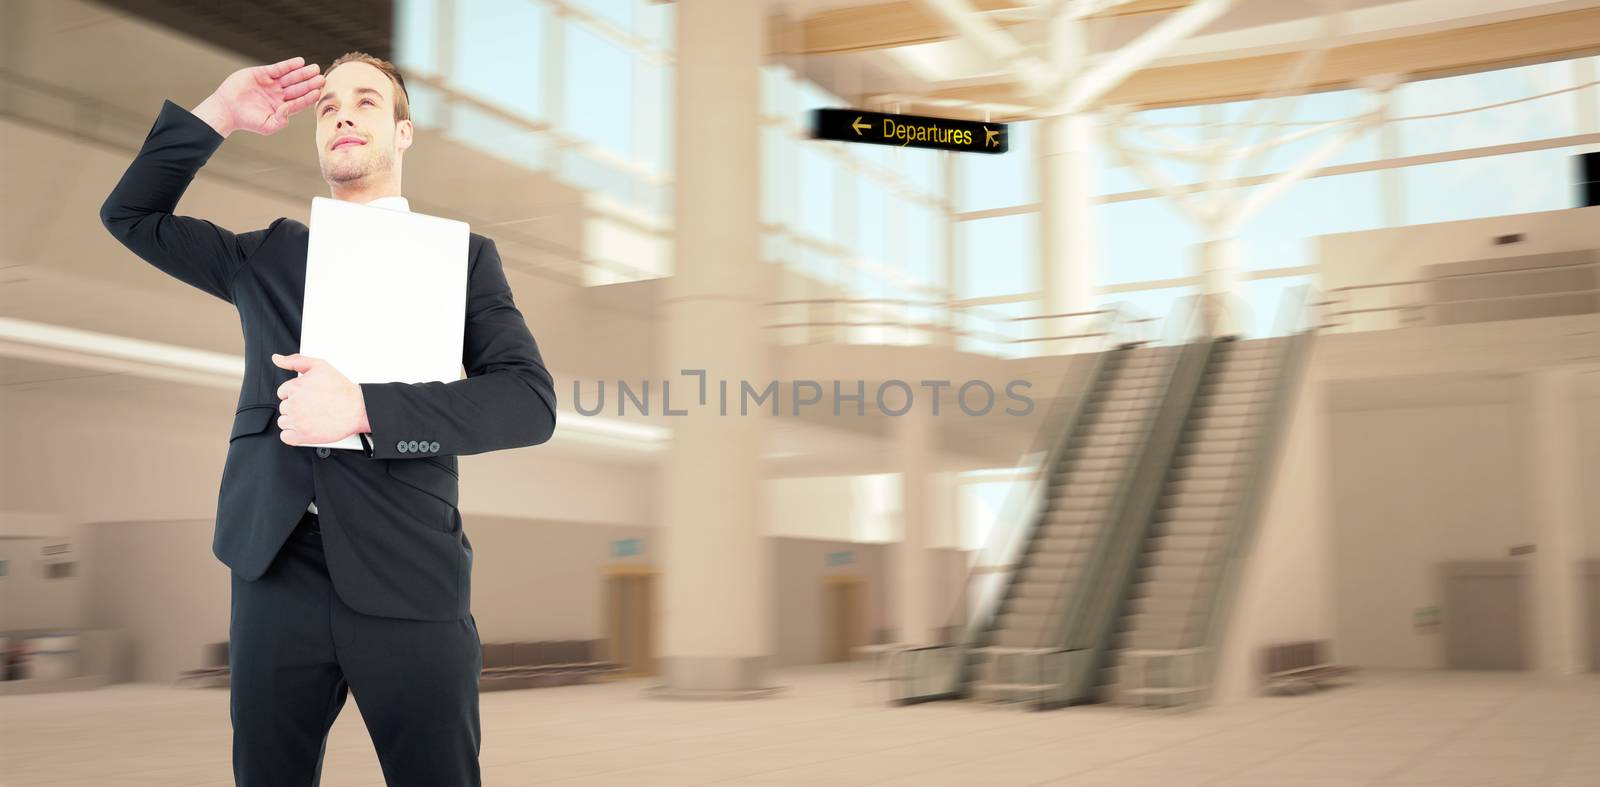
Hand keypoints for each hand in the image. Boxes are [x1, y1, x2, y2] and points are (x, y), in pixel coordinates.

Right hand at [192, 56, 323, 137]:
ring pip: (290, 77)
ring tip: (315, 68)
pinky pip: (278, 68)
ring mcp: (271, 84)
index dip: (309, 97)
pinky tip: (300, 62)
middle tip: (322, 77)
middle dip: (309, 83)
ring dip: (302, 73)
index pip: (300, 102)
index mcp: (282, 108)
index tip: (318, 92)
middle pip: (298, 88)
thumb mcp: (267, 125)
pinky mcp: (262, 74)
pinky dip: (288, 65)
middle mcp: (279, 95)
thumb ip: (281, 120)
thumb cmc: (247, 120)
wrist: (226, 109)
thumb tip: (289, 107)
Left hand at [271, 353, 369, 445]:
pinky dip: (293, 435)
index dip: (295, 394)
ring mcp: (297, 421)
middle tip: (312, 406)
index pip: (283, 393)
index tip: (307, 397)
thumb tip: (277, 359)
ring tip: (310, 417)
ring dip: (293, 420)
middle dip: (295, 407)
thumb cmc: (342, 389)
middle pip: (283, 408)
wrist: (358, 409)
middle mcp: (294, 404)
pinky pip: (286, 437)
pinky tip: (305, 428)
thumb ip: (295, 361)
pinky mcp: (303, 436)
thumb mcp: (319, 366)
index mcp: (295, 387)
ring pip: (283, 422)